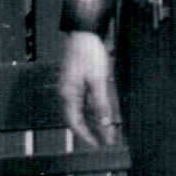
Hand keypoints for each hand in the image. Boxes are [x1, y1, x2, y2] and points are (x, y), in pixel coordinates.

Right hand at [59, 31, 116, 147]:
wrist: (83, 31)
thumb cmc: (89, 54)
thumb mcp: (98, 80)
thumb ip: (101, 103)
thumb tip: (104, 124)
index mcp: (68, 95)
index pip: (75, 123)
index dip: (86, 136)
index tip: (99, 145)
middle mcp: (67, 93)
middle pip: (78, 118)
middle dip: (92, 130)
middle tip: (106, 140)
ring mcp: (71, 87)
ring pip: (82, 109)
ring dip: (94, 119)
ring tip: (107, 129)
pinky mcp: (77, 81)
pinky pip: (84, 99)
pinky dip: (93, 108)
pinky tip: (102, 111)